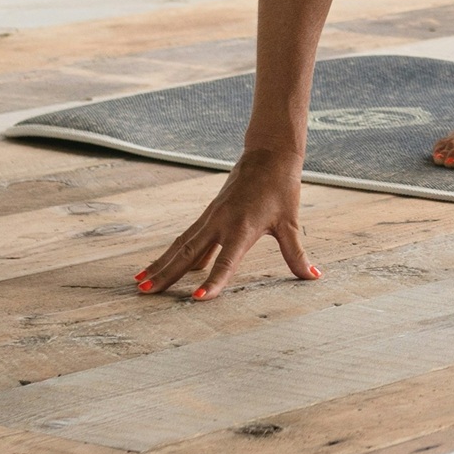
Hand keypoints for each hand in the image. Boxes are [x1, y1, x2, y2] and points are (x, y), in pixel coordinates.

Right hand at [136, 146, 318, 299]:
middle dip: (167, 275)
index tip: (197, 299)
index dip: (213, 281)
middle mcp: (221, 223)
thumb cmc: (282, 188)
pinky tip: (160, 268)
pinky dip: (172, 253)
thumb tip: (313, 276)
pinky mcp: (208, 213)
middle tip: (145, 293)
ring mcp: (211, 217)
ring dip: (161, 264)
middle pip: (189, 254)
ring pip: (181, 245)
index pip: (226, 261)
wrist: (270, 154)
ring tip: (140, 283)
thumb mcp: (291, 222)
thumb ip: (296, 254)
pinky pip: (186, 237)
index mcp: (243, 228)